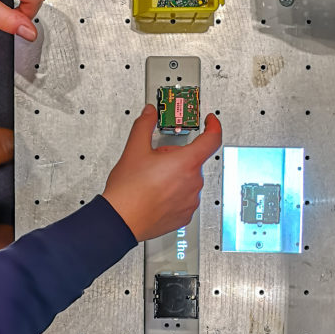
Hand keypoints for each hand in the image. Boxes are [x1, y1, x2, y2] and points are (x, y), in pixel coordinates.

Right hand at [103, 105, 221, 241]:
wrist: (121, 220)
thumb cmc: (129, 190)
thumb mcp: (134, 149)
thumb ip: (145, 125)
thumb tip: (149, 113)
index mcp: (186, 163)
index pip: (212, 139)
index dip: (213, 126)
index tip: (210, 122)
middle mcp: (193, 182)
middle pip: (193, 161)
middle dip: (177, 157)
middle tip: (155, 161)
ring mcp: (191, 201)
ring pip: (188, 180)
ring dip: (175, 177)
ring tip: (152, 181)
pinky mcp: (185, 216)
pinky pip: (184, 198)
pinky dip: (174, 194)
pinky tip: (156, 195)